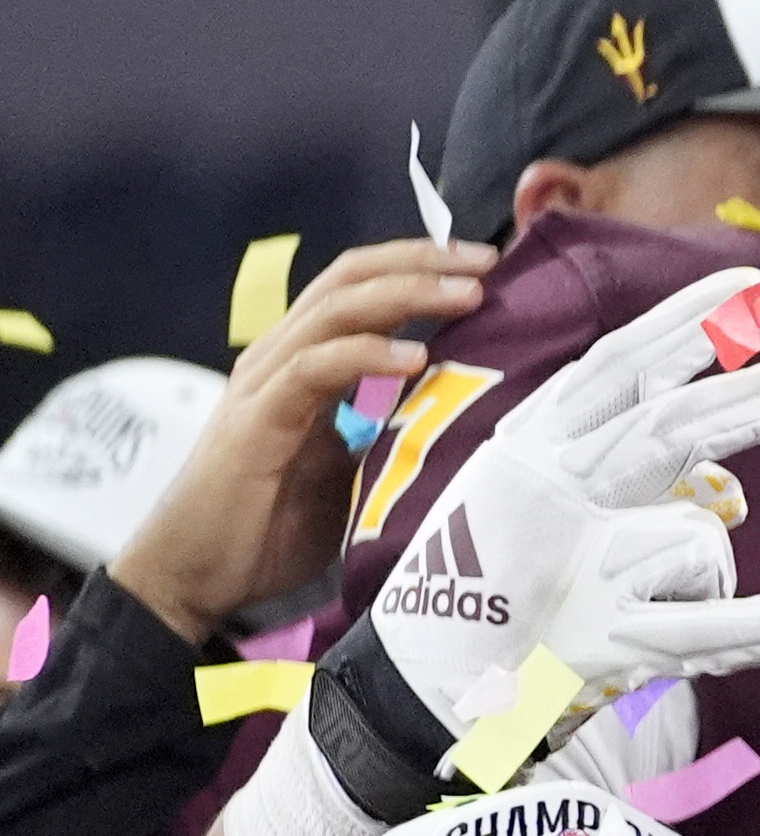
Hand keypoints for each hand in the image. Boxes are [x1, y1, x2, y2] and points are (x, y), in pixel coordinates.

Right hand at [100, 239, 496, 643]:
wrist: (198, 575)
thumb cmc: (275, 524)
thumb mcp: (355, 466)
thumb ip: (392, 427)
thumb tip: (465, 411)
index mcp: (303, 360)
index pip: (358, 286)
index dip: (418, 266)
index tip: (486, 264)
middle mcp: (280, 359)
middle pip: (349, 280)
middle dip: (421, 263)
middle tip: (486, 261)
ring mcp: (264, 385)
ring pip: (334, 312)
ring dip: (405, 296)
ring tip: (467, 295)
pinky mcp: (256, 422)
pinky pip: (313, 371)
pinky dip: (365, 356)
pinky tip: (413, 358)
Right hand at [360, 265, 759, 736]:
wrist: (431, 680)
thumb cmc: (500, 581)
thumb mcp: (547, 500)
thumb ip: (626, 471)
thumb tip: (723, 481)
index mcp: (538, 451)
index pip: (617, 370)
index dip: (679, 325)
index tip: (746, 289)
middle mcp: (555, 495)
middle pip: (666, 428)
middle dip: (749, 399)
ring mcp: (580, 566)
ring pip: (692, 536)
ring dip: (706, 569)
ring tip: (679, 605)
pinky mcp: (607, 639)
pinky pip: (708, 630)